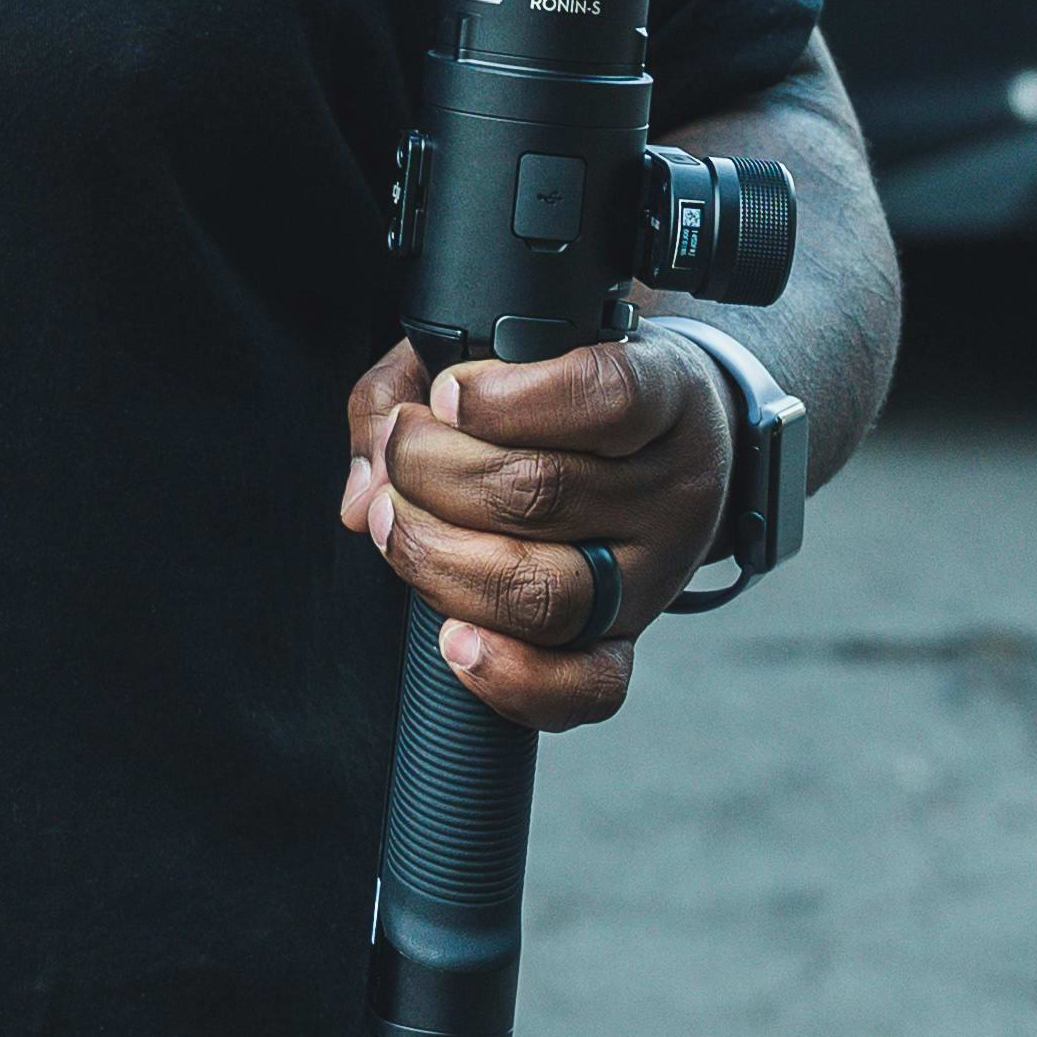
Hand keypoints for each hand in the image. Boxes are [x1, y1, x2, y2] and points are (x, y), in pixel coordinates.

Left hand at [338, 324, 731, 731]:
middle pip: (543, 493)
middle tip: (398, 450)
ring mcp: (653, 576)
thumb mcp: (509, 348)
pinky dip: (510, 676)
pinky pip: (585, 688)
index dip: (505, 400)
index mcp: (665, 397)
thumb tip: (363, 495)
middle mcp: (670, 491)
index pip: (607, 396)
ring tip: (393, 521)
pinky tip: (453, 640)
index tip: (445, 395)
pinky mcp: (627, 640)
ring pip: (545, 593)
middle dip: (432, 472)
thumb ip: (412, 386)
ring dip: (437, 559)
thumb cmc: (568, 391)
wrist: (673, 445)